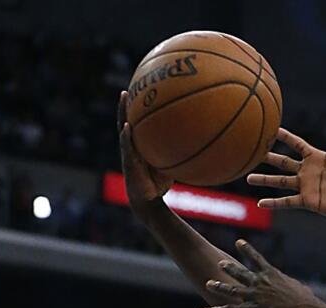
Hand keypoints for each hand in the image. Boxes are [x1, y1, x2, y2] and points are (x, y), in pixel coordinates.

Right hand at [118, 90, 172, 210]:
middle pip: (127, 120)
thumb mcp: (172, 165)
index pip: (138, 122)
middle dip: (126, 104)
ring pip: (123, 127)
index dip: (138, 108)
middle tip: (128, 89)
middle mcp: (132, 145)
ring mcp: (128, 152)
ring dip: (123, 112)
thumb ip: (180, 154)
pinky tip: (128, 127)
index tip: (141, 90)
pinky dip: (127, 137)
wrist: (148, 201)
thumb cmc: (160, 183)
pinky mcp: (128, 162)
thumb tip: (202, 144)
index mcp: (140, 143)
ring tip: (124, 96)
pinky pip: (127, 147)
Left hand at [200, 240, 318, 307]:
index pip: (257, 259)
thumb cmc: (307, 302)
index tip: (239, 242)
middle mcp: (260, 283)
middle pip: (241, 273)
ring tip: (208, 284)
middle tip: (220, 262)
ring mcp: (255, 296)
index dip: (247, 250)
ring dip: (219, 287)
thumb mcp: (301, 289)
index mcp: (272, 275)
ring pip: (232, 290)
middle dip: (230, 268)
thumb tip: (301, 288)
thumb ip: (294, 286)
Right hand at [246, 112, 325, 219]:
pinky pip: (288, 202)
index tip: (269, 128)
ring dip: (264, 180)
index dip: (284, 136)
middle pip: (283, 162)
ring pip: (280, 182)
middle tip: (250, 151)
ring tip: (247, 177)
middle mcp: (308, 171)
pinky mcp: (310, 201)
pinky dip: (274, 203)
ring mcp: (307, 187)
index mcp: (317, 157)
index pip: (296, 144)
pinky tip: (260, 203)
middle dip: (267, 156)